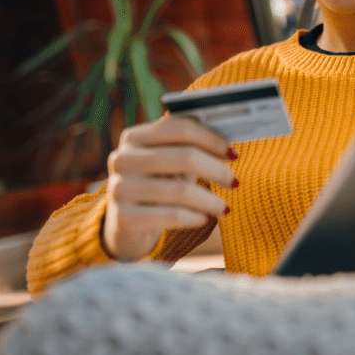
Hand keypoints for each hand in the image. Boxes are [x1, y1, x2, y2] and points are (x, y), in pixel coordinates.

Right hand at [102, 117, 237, 260]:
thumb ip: (191, 145)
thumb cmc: (158, 184)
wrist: (126, 226)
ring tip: (224, 207)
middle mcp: (122, 159)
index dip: (211, 139)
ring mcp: (119, 188)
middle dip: (216, 170)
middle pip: (184, 157)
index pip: (179, 128)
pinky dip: (194, 217)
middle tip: (234, 182)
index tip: (233, 153)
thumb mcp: (170, 161)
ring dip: (210, 200)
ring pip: (180, 190)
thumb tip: (230, 141)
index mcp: (135, 136)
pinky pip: (171, 215)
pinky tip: (204, 218)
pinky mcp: (123, 217)